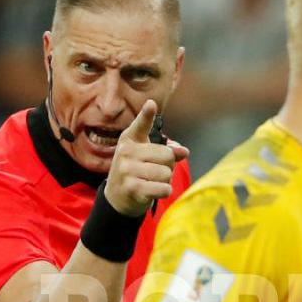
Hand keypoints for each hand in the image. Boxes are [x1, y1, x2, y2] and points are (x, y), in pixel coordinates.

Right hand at [104, 100, 188, 215]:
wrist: (116, 196)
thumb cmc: (137, 170)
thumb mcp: (148, 156)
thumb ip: (168, 150)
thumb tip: (184, 152)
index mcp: (130, 139)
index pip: (141, 125)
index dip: (147, 114)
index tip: (151, 104)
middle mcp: (126, 152)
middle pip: (167, 155)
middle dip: (168, 165)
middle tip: (154, 171)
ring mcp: (127, 170)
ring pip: (166, 173)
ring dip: (165, 180)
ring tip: (152, 181)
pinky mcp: (132, 188)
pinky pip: (163, 188)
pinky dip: (165, 191)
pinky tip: (155, 191)